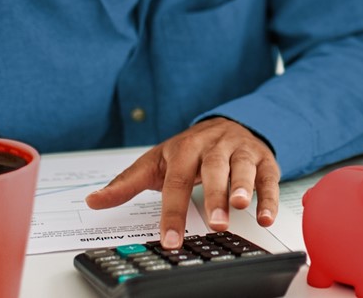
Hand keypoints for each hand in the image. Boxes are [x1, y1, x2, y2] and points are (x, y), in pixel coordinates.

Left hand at [84, 117, 280, 248]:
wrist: (229, 123)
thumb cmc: (189, 149)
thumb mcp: (155, 162)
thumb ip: (126, 184)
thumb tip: (93, 201)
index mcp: (183, 148)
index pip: (176, 181)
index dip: (173, 212)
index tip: (171, 239)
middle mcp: (213, 146)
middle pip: (212, 169)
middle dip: (214, 196)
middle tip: (215, 223)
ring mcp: (239, 150)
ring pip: (242, 167)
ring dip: (243, 187)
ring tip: (240, 207)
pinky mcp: (263, 158)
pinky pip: (269, 176)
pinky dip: (270, 196)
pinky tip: (267, 216)